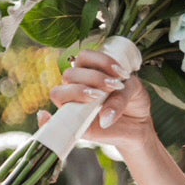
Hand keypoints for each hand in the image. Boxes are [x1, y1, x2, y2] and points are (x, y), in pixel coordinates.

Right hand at [40, 49, 156, 159]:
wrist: (139, 126)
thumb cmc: (133, 103)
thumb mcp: (133, 91)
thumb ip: (121, 97)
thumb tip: (103, 118)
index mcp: (91, 72)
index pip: (83, 58)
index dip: (101, 61)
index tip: (121, 73)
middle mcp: (78, 86)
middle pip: (71, 74)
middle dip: (94, 78)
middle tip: (114, 86)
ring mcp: (73, 106)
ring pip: (60, 93)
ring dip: (80, 92)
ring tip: (101, 98)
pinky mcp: (73, 126)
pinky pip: (51, 123)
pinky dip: (45, 120)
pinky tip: (45, 117)